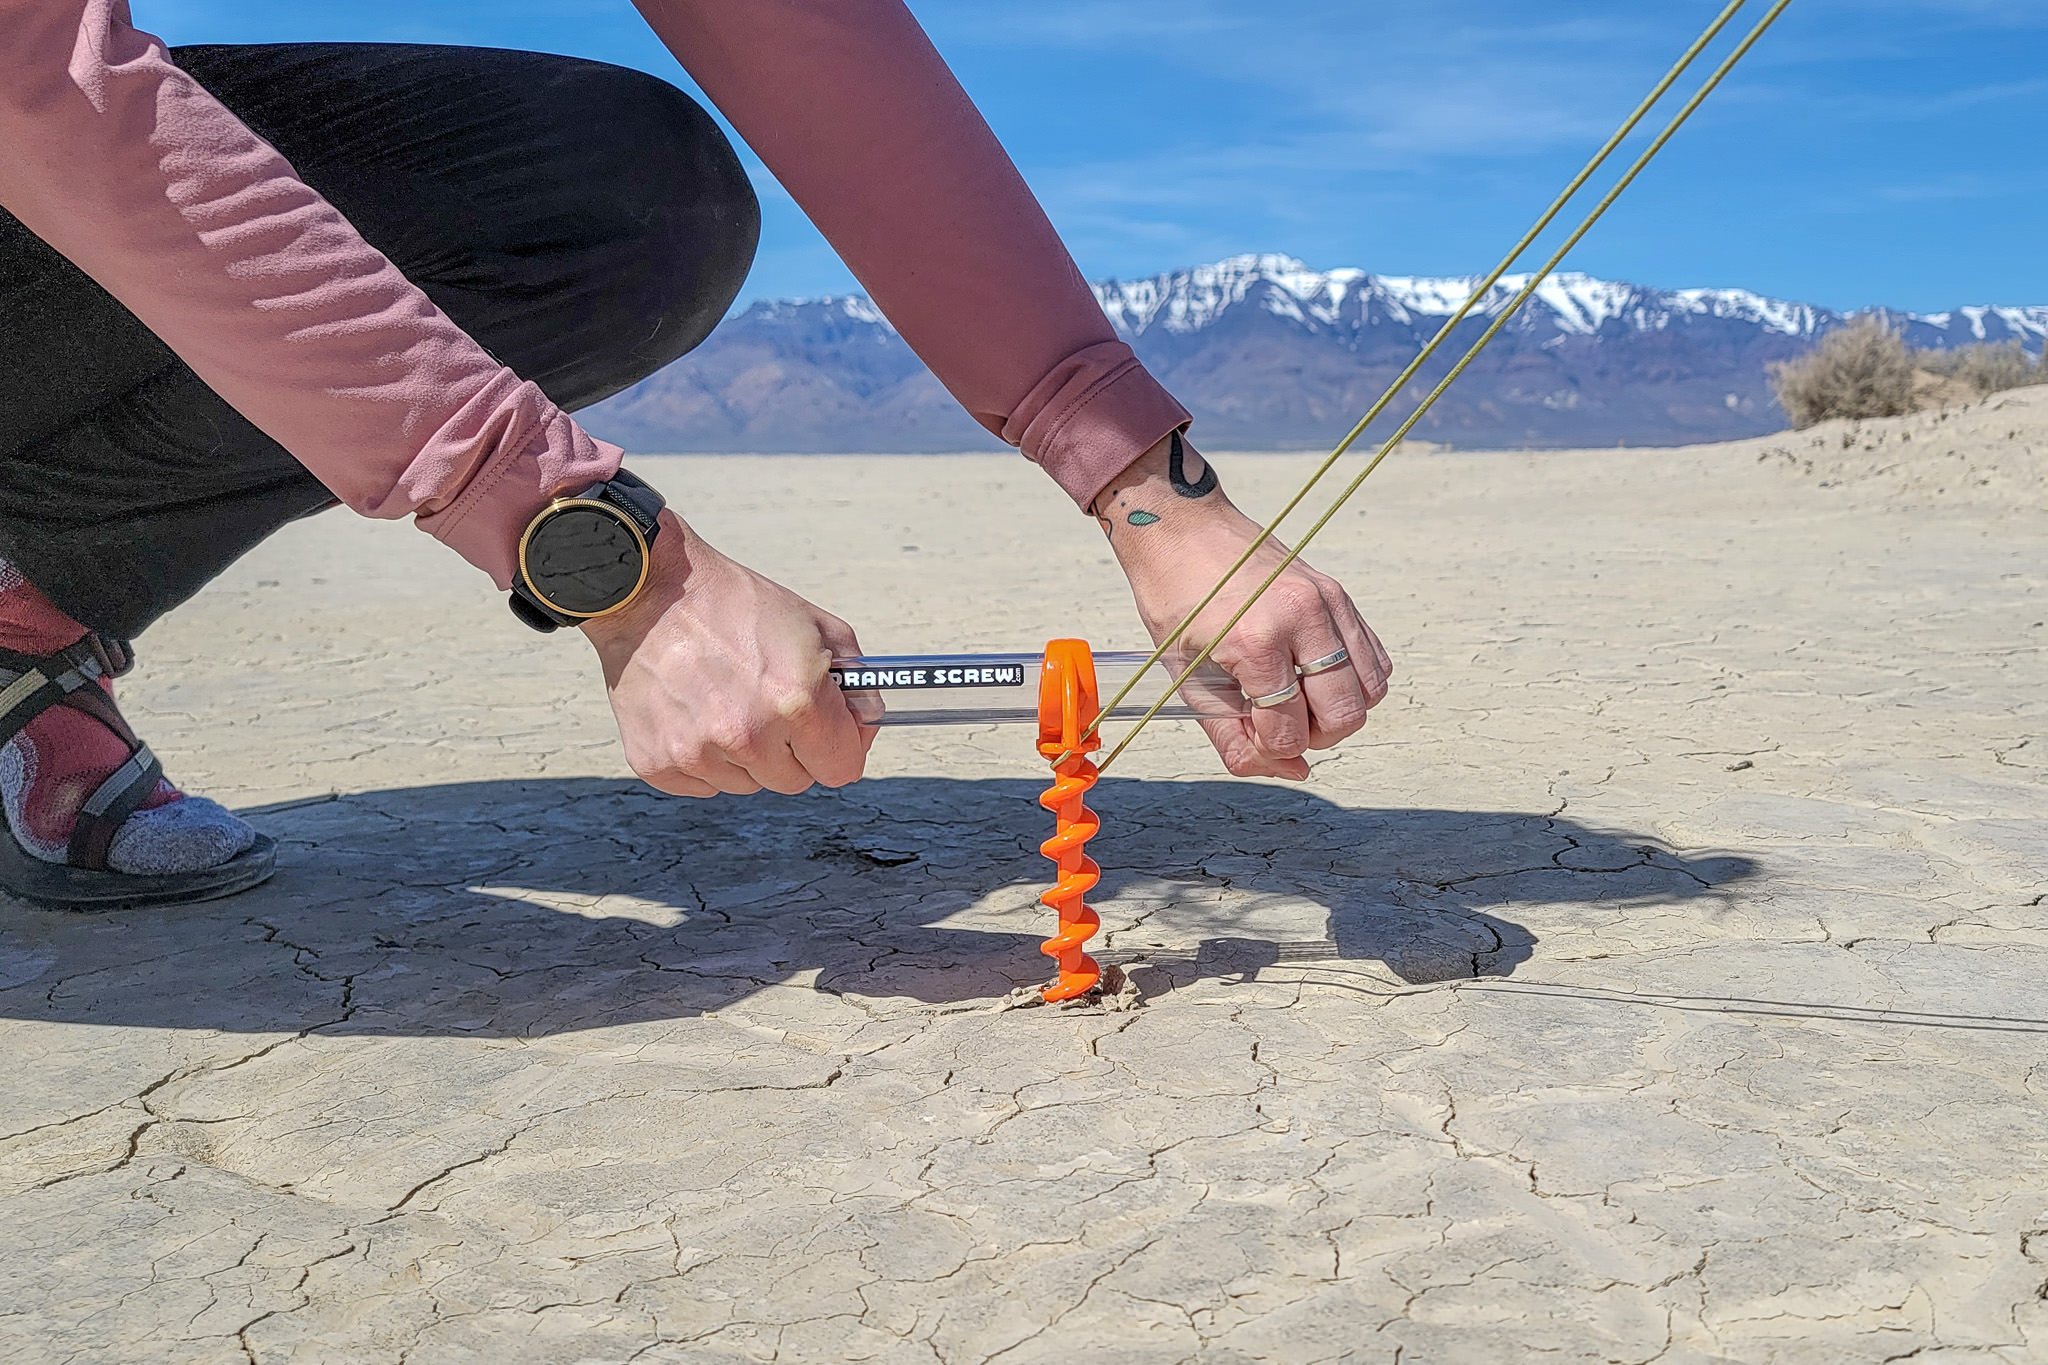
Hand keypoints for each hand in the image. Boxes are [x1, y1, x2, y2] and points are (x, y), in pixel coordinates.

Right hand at [580, 511, 876, 795]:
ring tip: (726, 701)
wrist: (649, 592)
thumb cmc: (732, 604)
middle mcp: (748, 735)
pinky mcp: (657, 762)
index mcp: (796, 702)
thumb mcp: (815, 625)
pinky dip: (703, 758)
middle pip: (795, 781)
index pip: (842, 769)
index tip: (831, 734)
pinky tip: (695, 714)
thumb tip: (865, 722)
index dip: (841, 748)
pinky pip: (702, 785)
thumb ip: (854, 681)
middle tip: (769, 706)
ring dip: (746, 756)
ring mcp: (698, 753)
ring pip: (747, 785)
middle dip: (793, 750)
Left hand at [1095, 433, 1392, 778]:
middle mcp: (1303, 618)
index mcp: (1256, 640)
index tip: (1248, 737)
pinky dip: (1354, 681)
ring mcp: (1328, 602)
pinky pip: (1373, 658)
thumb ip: (1231, 732)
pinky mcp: (1338, 594)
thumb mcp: (1185, 675)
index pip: (1289, 730)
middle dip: (1313, 736)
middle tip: (1277, 722)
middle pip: (1345, 715)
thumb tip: (1289, 770)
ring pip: (1370, 690)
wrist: (1182, 528)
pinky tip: (1314, 677)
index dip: (1269, 750)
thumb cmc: (1175, 600)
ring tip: (1297, 699)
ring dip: (1338, 710)